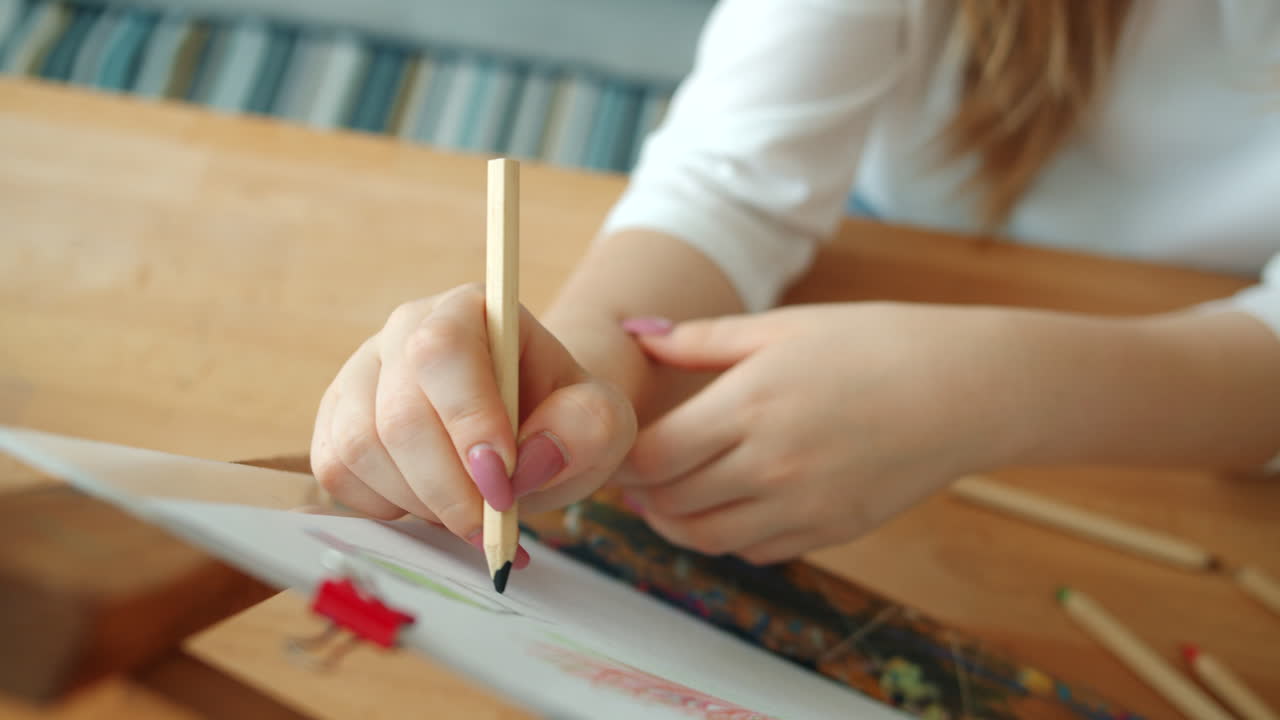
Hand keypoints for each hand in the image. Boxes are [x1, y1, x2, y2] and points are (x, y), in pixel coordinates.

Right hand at [311, 284, 636, 564]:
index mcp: (473, 310)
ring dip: (420, 502)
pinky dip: (385, 507)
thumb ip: (587, 428)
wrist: (528, 438)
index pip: (445, 351)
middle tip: (492, 525)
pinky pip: (336, 472)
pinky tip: (429, 505)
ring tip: (467, 514)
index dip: (467, 419)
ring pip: (361, 447)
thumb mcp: (602, 423)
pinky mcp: (335, 420)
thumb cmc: (562, 422)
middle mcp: (405, 329)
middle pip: (398, 413)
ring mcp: (360, 373)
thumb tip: (529, 457)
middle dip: (449, 487)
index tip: (502, 478)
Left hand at [616, 303, 1017, 563]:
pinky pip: (756, 550)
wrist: (966, 389)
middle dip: (641, 492)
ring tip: (670, 495)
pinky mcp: (831, 532)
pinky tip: (730, 505)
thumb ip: (702, 339)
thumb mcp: (784, 327)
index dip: (619, 460)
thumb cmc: (876, 343)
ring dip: (676, 521)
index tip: (611, 448)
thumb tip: (638, 337)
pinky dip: (729, 535)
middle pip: (670, 503)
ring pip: (706, 538)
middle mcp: (769, 466)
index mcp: (748, 406)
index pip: (651, 457)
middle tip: (634, 473)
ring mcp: (802, 507)